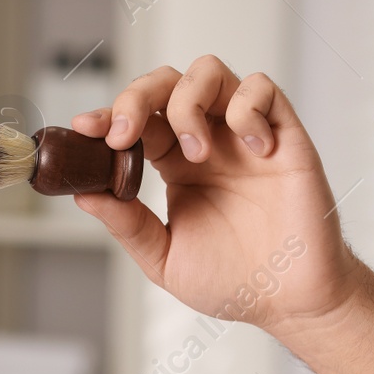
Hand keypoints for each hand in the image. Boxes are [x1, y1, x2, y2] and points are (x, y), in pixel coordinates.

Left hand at [70, 56, 364, 336]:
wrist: (289, 301)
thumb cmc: (233, 282)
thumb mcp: (163, 258)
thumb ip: (127, 225)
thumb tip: (84, 195)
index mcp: (174, 165)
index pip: (138, 121)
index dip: (108, 116)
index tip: (83, 128)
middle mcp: (208, 140)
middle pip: (165, 84)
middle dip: (136, 97)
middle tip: (125, 134)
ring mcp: (244, 134)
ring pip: (208, 72)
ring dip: (188, 103)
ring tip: (196, 152)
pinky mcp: (285, 136)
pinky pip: (262, 90)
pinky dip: (247, 109)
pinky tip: (251, 150)